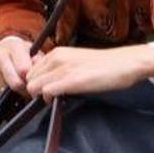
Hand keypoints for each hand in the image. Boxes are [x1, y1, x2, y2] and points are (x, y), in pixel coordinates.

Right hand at [0, 36, 33, 103]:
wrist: (1, 49)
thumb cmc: (20, 53)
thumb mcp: (34, 52)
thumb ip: (39, 63)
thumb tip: (39, 77)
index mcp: (14, 47)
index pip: (24, 70)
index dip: (32, 79)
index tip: (35, 81)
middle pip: (16, 84)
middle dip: (25, 89)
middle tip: (29, 87)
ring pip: (7, 93)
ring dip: (16, 93)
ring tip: (19, 84)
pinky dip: (6, 97)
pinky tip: (9, 87)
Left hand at [26, 45, 153, 99]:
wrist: (125, 63)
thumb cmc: (104, 66)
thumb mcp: (76, 61)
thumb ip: (60, 69)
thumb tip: (48, 84)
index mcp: (57, 52)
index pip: (30, 71)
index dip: (34, 84)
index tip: (43, 92)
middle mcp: (57, 57)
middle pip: (29, 80)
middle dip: (34, 91)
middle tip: (48, 98)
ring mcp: (63, 68)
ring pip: (34, 86)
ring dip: (40, 96)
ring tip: (55, 99)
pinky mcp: (72, 80)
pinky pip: (47, 91)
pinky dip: (49, 99)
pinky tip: (61, 100)